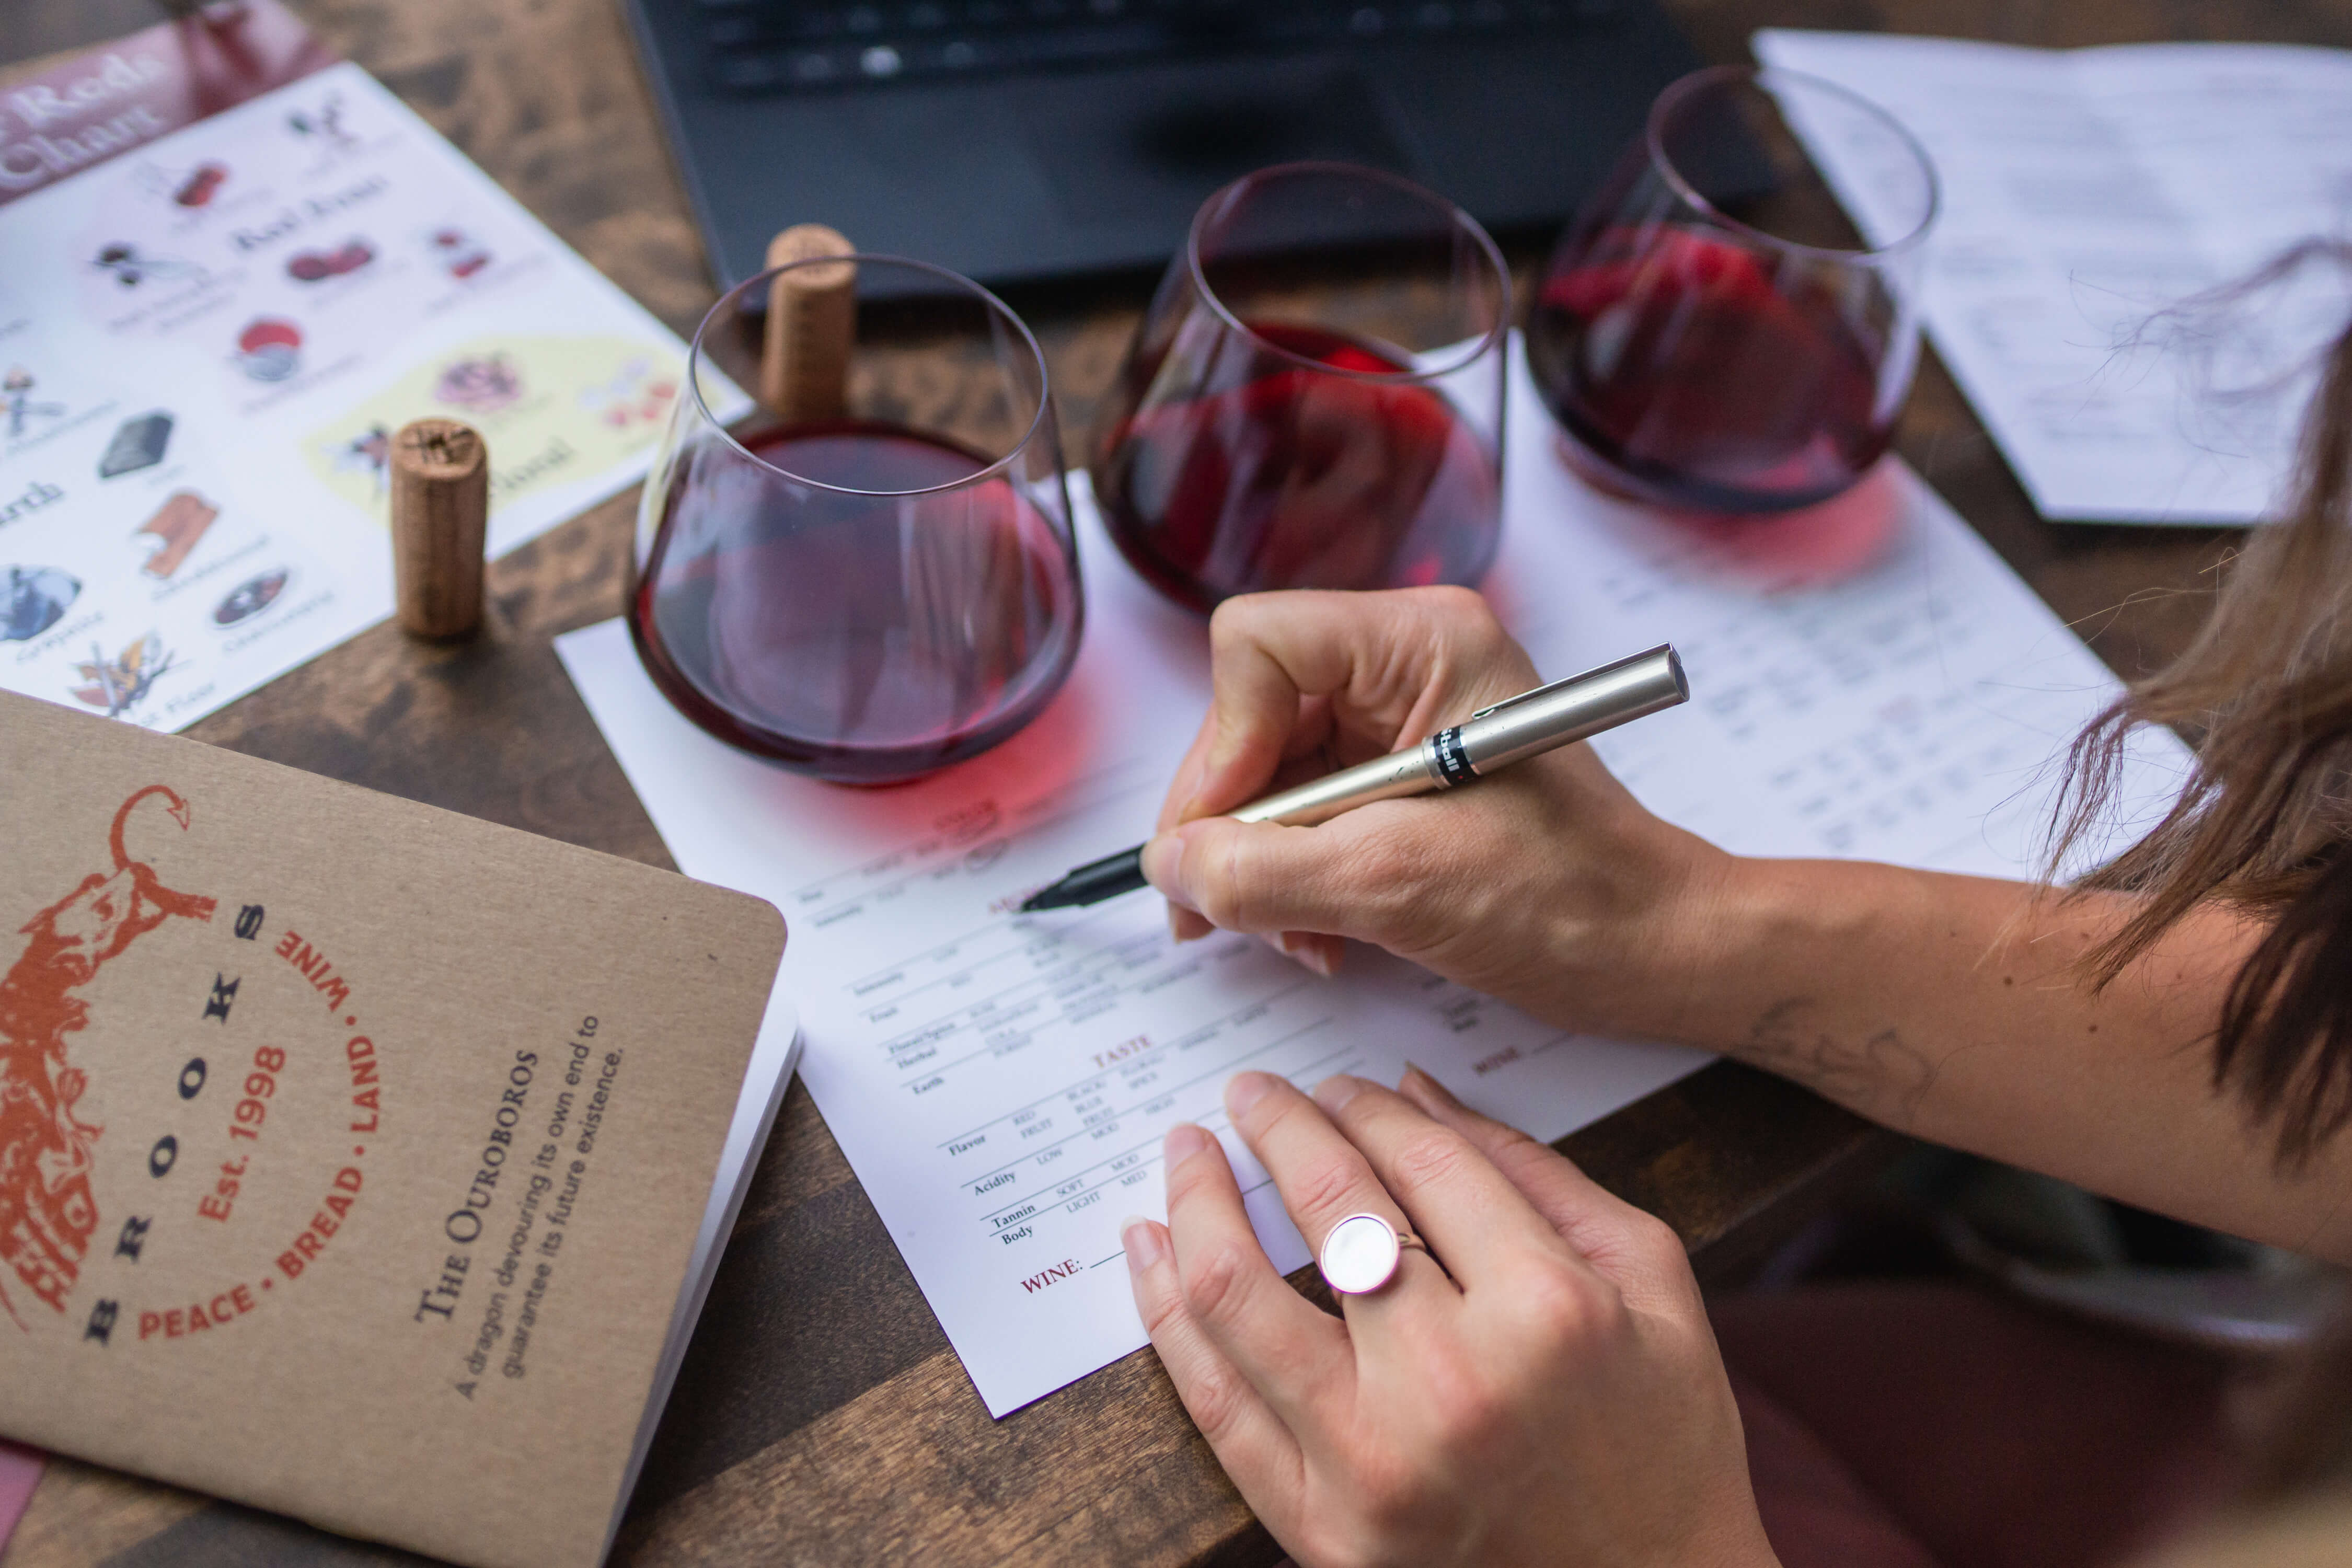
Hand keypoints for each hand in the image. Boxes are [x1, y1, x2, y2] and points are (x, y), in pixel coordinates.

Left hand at [1122, 1066, 1774, 1567]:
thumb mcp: (1648, 1284)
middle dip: (1279, 1127)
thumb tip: (1413, 1091)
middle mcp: (1453, 1385)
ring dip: (1197, 1203)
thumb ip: (1533, 1172)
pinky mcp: (1323, 1530)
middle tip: (1251, 1092)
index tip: (1338, 1086)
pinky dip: (1167, 1314)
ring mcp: (1375, 1465)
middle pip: (1330, 1211)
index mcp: (1548, 1312)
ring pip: (1237, 1298)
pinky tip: (1152, 1251)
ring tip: (1185, 1154)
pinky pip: (1215, 1405)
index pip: (1421, 1166)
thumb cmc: (1662, 1441)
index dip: (1367, 1108)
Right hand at [1139, 587, 1730, 1039]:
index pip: (1256, 646)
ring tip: (1301, 939)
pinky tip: (1325, 935)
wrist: (1658, 952)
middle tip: (1218, 914)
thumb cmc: (1573, 902)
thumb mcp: (1399, 884)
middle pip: (1249, 717)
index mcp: (1425, 644)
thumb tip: (1170, 866)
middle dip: (1234, 825)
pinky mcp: (1402, 779)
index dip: (1223, 745)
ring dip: (1264, 869)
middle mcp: (1408, 665)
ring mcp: (1403, 722)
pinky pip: (1306, 815)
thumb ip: (1266, 871)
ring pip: (1267, 776)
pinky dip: (1298, 881)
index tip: (1225, 840)